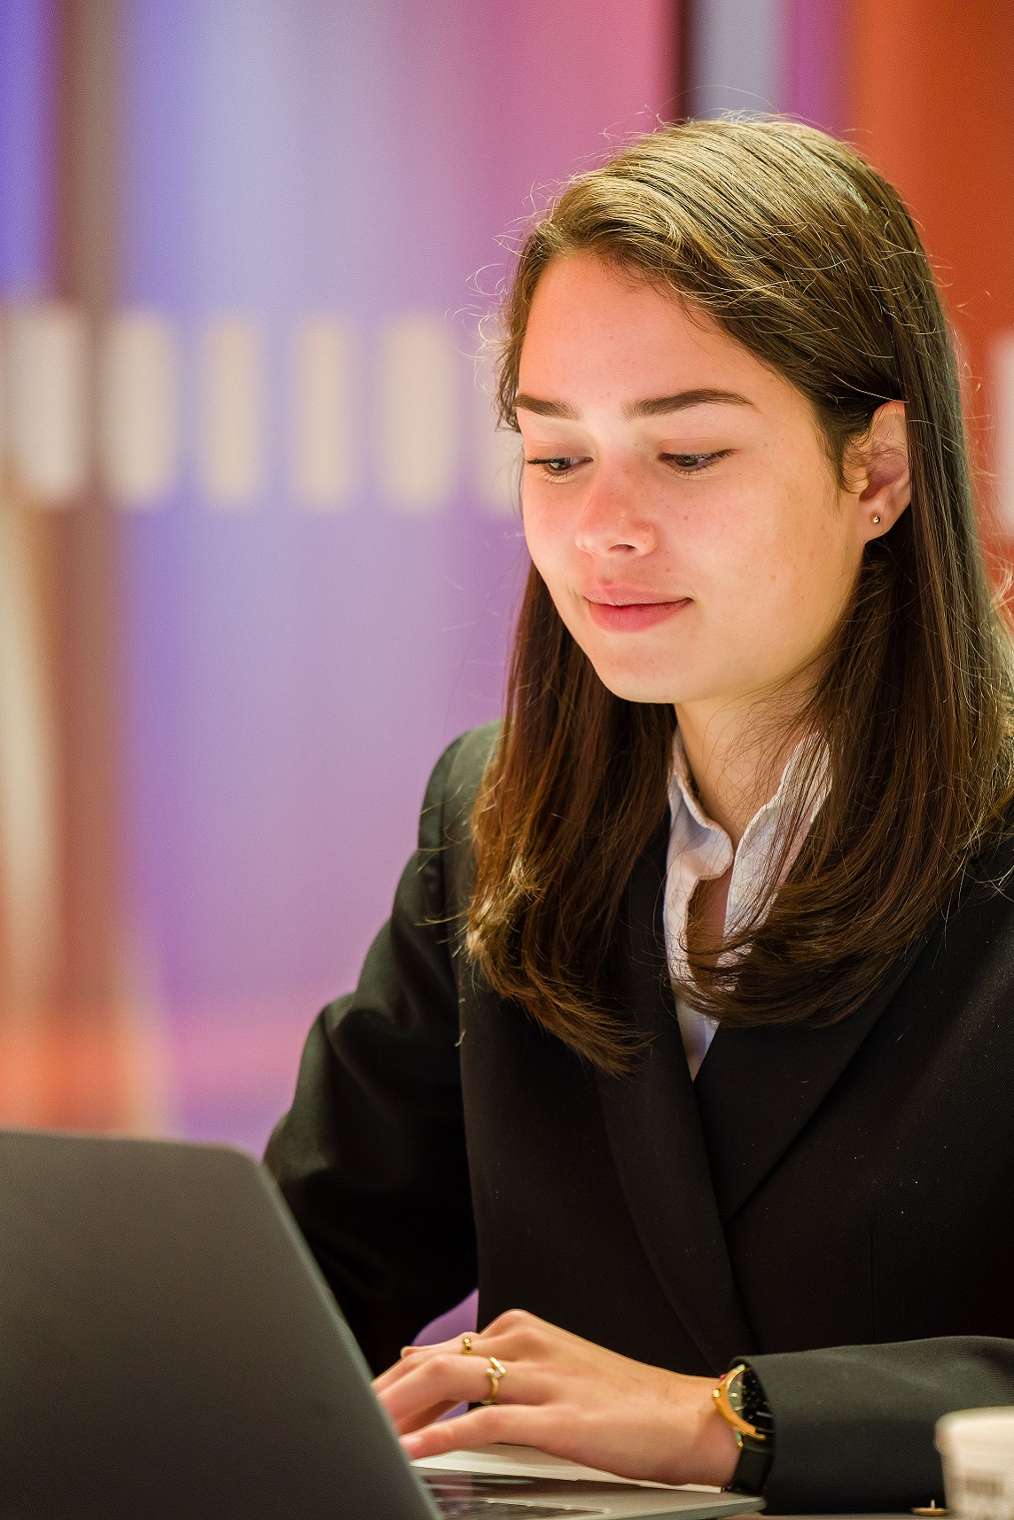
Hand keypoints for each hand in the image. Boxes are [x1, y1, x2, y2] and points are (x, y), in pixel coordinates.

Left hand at [372, 1308, 739, 1488]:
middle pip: (429, 1363)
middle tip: (345, 1426)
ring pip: (448, 1381)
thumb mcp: (548, 1371)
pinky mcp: (559, 1415)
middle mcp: (523, 1342)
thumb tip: (424, 1366)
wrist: (688, 1416)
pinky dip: (444, 1438)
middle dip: (380, 1397)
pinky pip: (487, 1422)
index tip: (356, 1411)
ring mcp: (540, 1376)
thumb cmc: (620, 1403)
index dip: (388, 1386)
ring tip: (366, 1436)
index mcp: (519, 1330)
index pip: (434, 1354)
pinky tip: (417, 1455)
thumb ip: (489, 1369)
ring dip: (399, 1411)